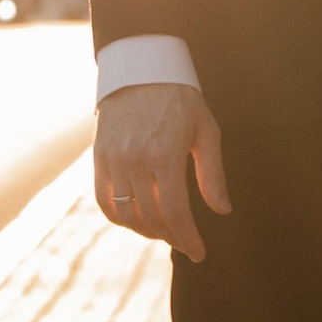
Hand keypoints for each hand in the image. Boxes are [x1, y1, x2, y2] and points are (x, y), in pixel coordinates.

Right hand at [95, 82, 230, 264]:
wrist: (140, 68)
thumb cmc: (180, 98)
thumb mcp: (205, 131)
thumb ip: (213, 174)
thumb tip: (222, 210)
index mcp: (165, 155)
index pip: (174, 213)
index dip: (187, 238)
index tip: (198, 253)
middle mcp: (135, 160)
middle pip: (150, 218)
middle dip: (170, 237)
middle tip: (184, 242)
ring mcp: (113, 159)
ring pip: (126, 214)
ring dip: (146, 231)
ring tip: (163, 231)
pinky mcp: (99, 157)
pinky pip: (104, 200)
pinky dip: (119, 218)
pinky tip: (135, 220)